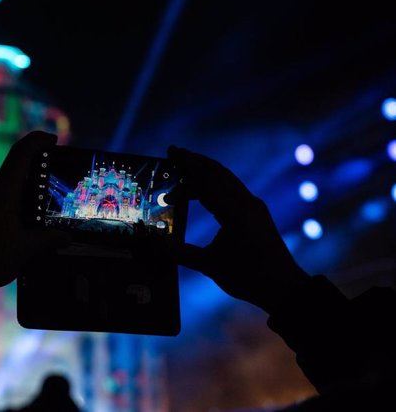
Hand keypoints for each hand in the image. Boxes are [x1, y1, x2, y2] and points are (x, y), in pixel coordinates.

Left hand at [0, 131, 69, 289]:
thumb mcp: (26, 250)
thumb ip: (49, 240)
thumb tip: (65, 236)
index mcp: (2, 190)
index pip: (22, 153)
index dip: (38, 141)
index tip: (51, 140)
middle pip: (15, 175)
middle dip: (33, 185)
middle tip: (50, 198)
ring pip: (3, 192)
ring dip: (19, 202)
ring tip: (34, 222)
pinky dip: (5, 210)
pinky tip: (15, 231)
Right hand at [166, 146, 311, 312]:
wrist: (285, 288)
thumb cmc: (249, 277)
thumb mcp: (210, 266)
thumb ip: (180, 252)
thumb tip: (154, 243)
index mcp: (235, 212)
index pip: (205, 184)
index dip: (184, 175)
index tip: (166, 178)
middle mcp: (246, 203)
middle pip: (217, 173)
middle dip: (195, 161)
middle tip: (174, 151)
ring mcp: (254, 206)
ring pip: (226, 179)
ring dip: (206, 170)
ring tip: (186, 164)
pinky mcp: (257, 213)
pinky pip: (233, 189)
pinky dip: (216, 183)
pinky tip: (205, 189)